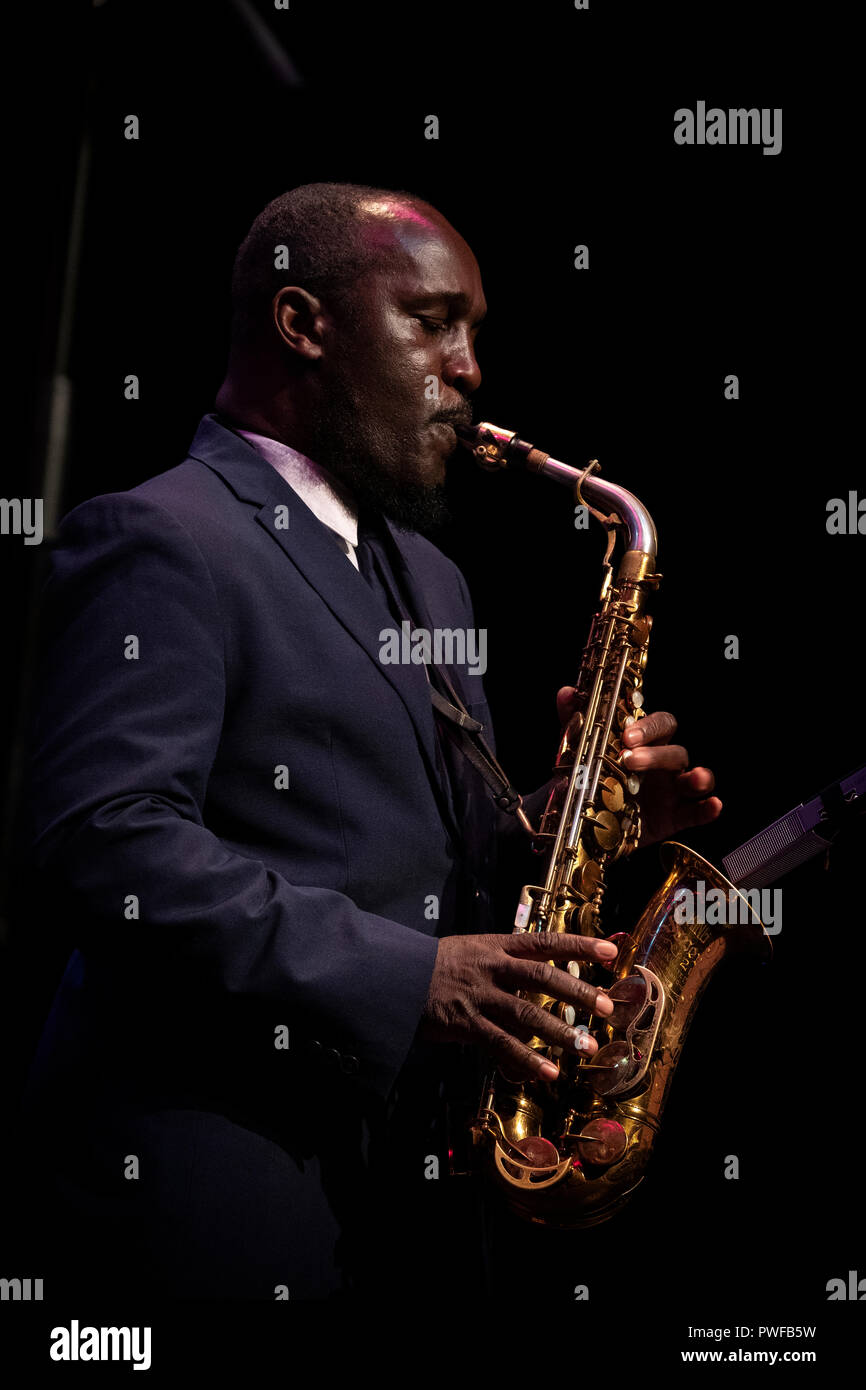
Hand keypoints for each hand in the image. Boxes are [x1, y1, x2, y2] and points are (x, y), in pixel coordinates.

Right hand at [417, 931, 616, 1082]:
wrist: (394, 975)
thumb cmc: (437, 965)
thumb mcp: (473, 950)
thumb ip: (506, 962)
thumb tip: (541, 973)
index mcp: (497, 946)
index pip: (545, 942)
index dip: (579, 946)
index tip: (610, 953)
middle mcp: (492, 968)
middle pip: (542, 976)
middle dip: (577, 992)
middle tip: (605, 1007)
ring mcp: (479, 996)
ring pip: (526, 1013)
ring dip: (559, 1031)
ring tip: (586, 1047)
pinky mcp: (466, 1023)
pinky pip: (501, 1044)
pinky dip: (526, 1059)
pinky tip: (547, 1072)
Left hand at [556, 689, 721, 847]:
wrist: (584, 820)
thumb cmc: (591, 779)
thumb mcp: (579, 752)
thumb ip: (576, 722)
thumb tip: (566, 692)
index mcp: (645, 743)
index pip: (659, 725)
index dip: (649, 728)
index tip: (627, 736)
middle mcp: (662, 764)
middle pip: (675, 751)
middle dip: (657, 755)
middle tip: (631, 760)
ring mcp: (671, 791)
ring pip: (694, 779)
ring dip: (700, 777)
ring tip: (695, 779)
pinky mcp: (674, 817)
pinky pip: (696, 812)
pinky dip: (708, 809)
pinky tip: (713, 806)